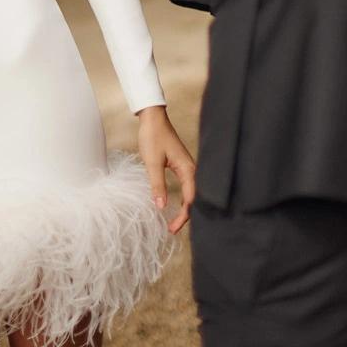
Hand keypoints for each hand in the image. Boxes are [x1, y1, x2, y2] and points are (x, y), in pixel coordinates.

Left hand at [136, 105, 194, 234]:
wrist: (153, 118)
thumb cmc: (153, 136)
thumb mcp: (152, 162)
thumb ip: (157, 184)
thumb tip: (161, 207)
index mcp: (188, 170)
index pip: (190, 200)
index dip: (183, 217)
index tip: (172, 228)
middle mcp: (192, 170)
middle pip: (194, 199)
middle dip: (186, 216)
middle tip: (173, 229)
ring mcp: (188, 167)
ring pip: (192, 194)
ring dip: (185, 208)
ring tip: (175, 222)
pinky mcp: (182, 166)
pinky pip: (187, 187)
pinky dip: (183, 199)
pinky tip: (177, 205)